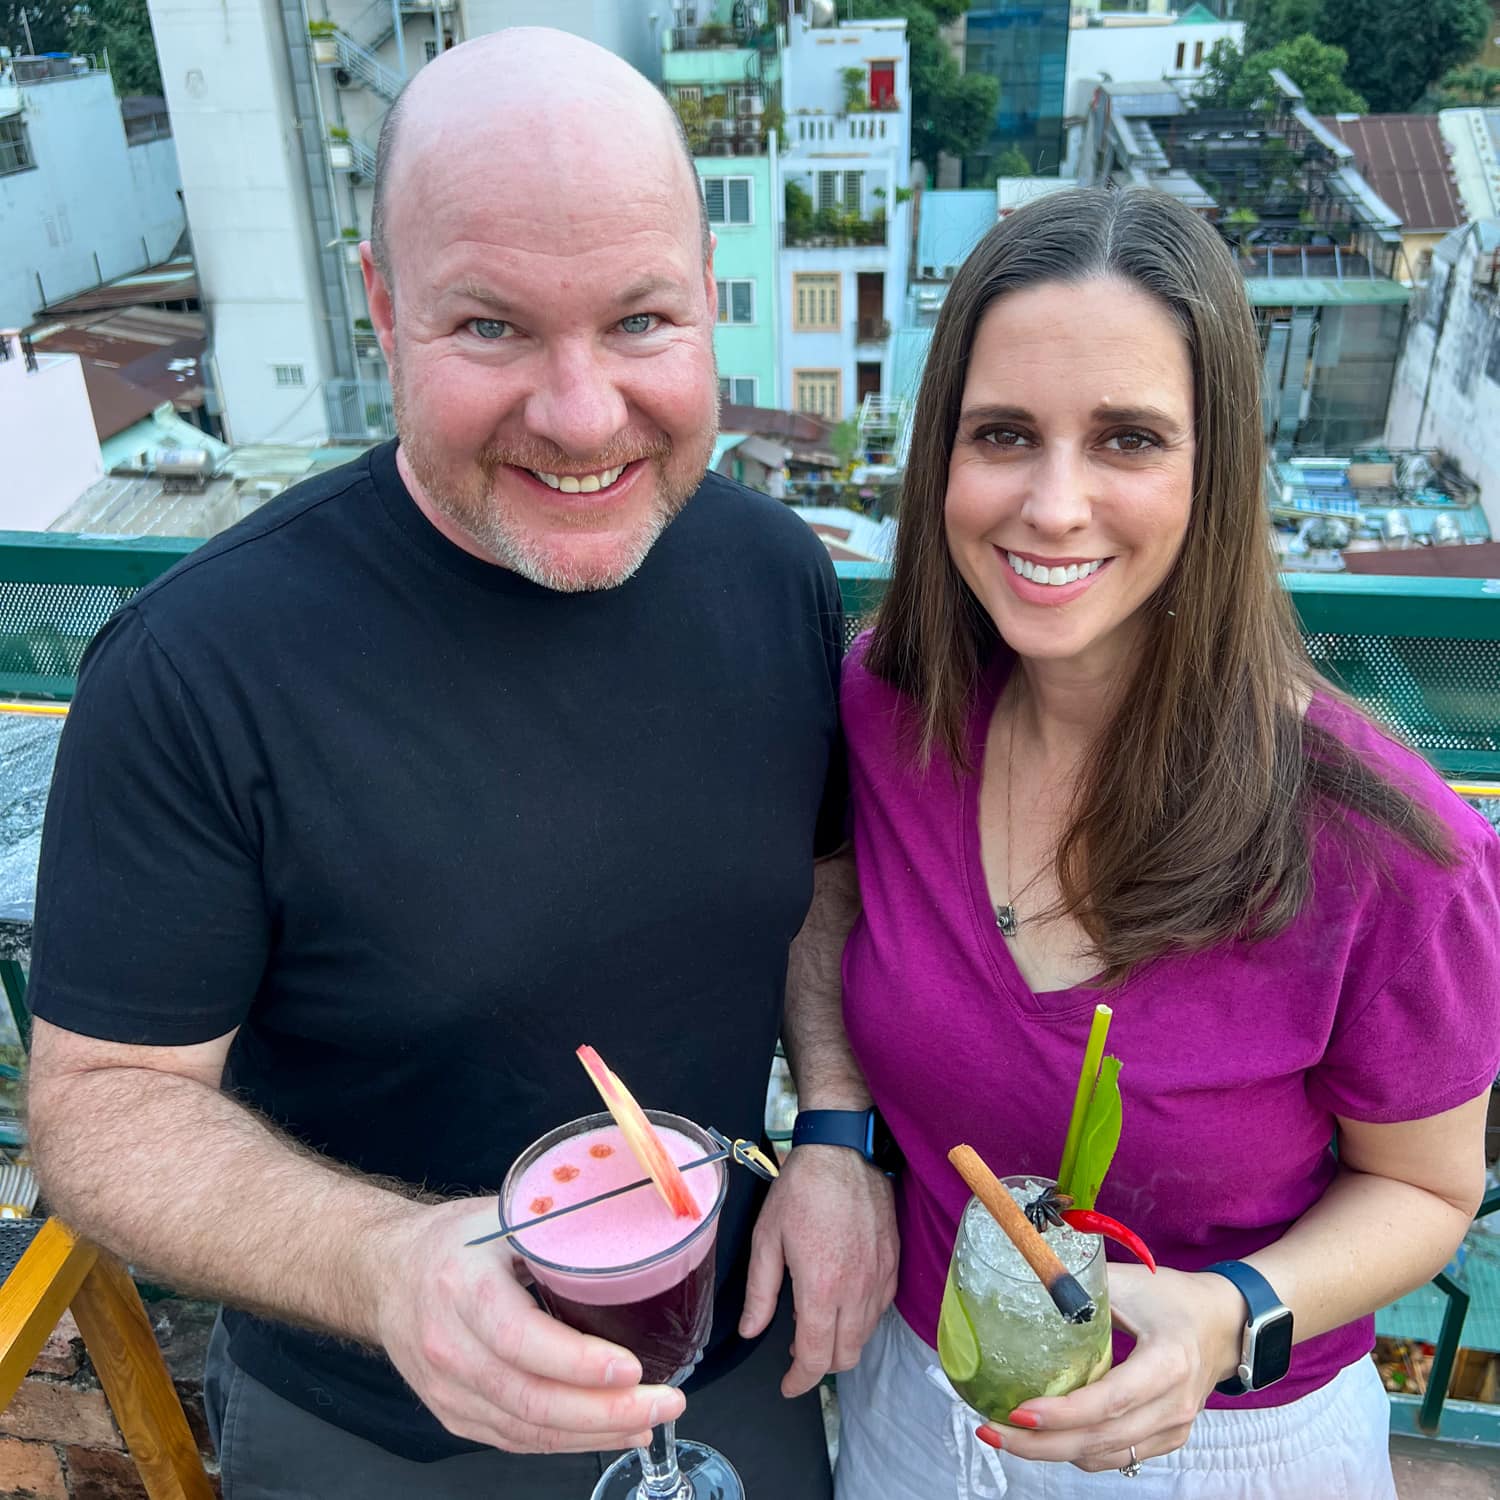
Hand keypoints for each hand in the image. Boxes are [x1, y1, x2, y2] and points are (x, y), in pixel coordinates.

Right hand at [371, 1198, 683, 1453]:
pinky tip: (609, 1430)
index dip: (579, 1363)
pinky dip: (567, 1442)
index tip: (632, 1368)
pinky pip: (515, 1438)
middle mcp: (450, 1346)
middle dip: (606, 1411)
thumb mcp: (503, 1216)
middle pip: (530, 1399)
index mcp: (462, 1286)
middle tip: (664, 1402)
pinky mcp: (454, 1413)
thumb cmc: (451, 1241)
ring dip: (595, 1433)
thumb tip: (632, 1223)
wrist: (385, 1273)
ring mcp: (448, 1388)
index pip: (520, 1339)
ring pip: (527, 1429)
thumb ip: (558, 1225)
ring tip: (649, 1420)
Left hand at [739, 1145, 897, 1396]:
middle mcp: (856, 1290)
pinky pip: (881, 1308)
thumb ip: (760, 1292)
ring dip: (842, 1343)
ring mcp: (880, 1277)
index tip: (788, 1385)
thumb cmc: (802, 1190)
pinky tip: (843, 1302)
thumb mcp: (766, 1238)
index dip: (799, 1381)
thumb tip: (751, 1331)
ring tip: (817, 1325)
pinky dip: (861, 1319)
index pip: (815, 1357)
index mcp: (821, 1288)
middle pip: (845, 1356)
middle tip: (798, 1355)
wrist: (844, 1151)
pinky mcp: (893, 1263)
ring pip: (865, 1335)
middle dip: (820, 1366)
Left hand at [980, 1264, 1243, 1472]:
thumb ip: (1080, 1285)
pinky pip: (1118, 1456)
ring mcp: (1174, 1429)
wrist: (1224, 1324)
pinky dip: (1078, 1451)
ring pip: (1105, 1455)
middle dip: (1041, 1444)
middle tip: (991, 1430)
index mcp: (1167, 1362)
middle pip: (1101, 1440)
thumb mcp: (1129, 1282)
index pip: (1111, 1400)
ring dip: (1053, 1452)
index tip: (1018, 1411)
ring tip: (1006, 1434)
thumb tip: (1026, 1274)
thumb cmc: (1172, 1297)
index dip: (1063, 1413)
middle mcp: (1174, 1405)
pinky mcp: (1169, 1439)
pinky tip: (1045, 1436)